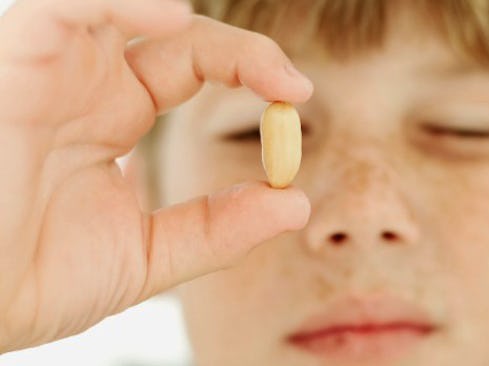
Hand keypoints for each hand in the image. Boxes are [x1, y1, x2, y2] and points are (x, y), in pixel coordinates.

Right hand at [0, 0, 311, 351]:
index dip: (249, 72)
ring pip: (121, 4)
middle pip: (176, 32)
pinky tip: (173, 17)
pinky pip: (59, 7)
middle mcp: (86, 84)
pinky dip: (115, 0)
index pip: (194, 65)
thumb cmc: (33, 280)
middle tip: (292, 88)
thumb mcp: (146, 256)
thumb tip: (295, 205)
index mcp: (114, 115)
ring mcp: (52, 71)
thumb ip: (217, 229)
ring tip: (261, 66)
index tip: (298, 100)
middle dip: (242, 51)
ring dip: (188, 20)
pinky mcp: (13, 65)